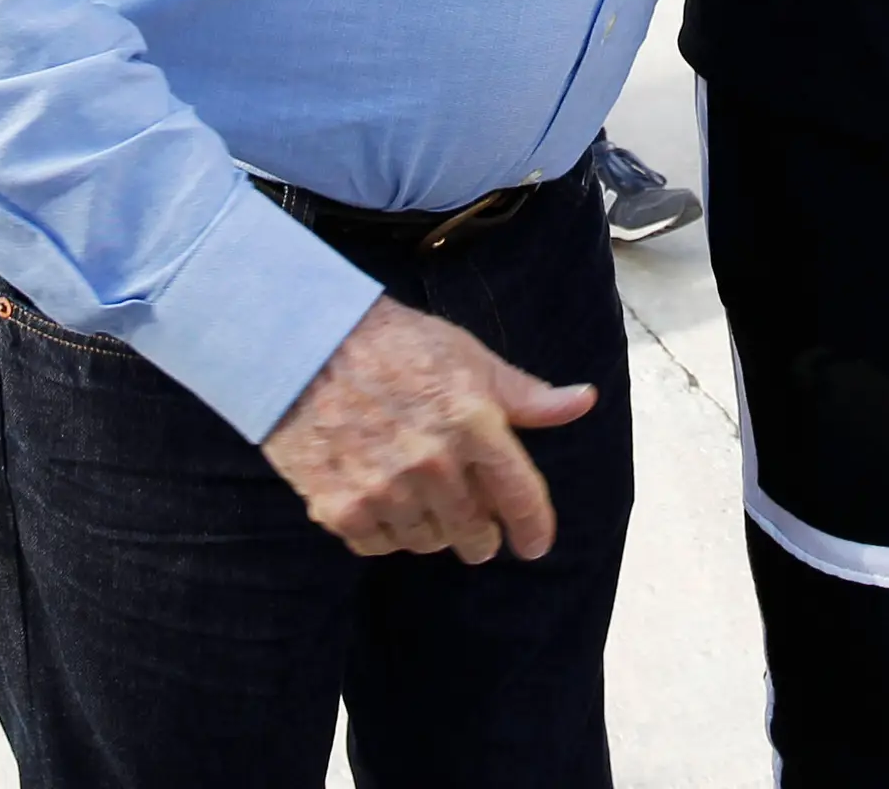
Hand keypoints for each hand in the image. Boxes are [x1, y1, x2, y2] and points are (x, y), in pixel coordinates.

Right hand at [261, 296, 595, 563]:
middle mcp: (432, 463)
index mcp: (472, 423)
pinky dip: (384, 531)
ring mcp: (384, 489)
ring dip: (430, 528)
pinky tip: (380, 499)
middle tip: (474, 527)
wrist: (305, 344)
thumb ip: (525, 395)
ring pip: (426, 542)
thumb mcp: (468, 358)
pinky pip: (379, 545)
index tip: (534, 545)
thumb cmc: (395, 345)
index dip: (533, 528)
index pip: (520, 496)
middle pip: (473, 532)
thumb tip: (584, 401)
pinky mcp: (340, 507)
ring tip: (419, 498)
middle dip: (479, 534)